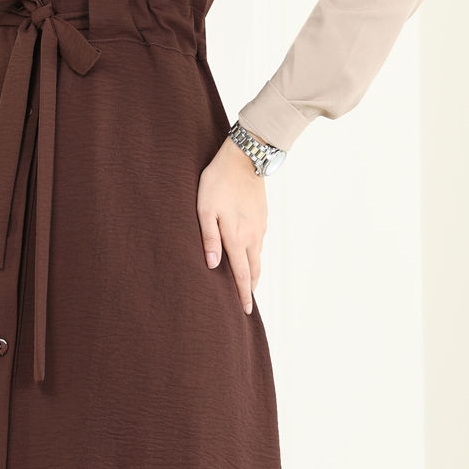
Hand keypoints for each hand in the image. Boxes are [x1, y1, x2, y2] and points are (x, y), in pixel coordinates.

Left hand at [196, 134, 268, 314]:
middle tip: (247, 302)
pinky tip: (249, 253)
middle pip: (254, 269)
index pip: (242, 274)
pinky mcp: (262, 216)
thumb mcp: (205, 209)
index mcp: (237, 237)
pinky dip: (255, 254)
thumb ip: (209, 238)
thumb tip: (213, 266)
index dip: (243, 293)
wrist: (244, 158)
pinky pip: (260, 242)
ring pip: (258, 256)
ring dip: (253, 271)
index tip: (246, 311)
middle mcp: (252, 236)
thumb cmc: (218, 182)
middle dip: (250, 287)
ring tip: (247, 282)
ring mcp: (260, 226)